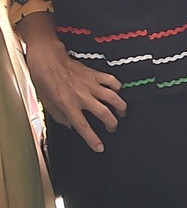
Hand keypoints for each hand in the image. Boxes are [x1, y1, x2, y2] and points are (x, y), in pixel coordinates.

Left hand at [21, 21, 123, 152]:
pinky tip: (116, 92)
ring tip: (121, 112)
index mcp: (68, 105)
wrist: (48, 60)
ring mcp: (91, 85)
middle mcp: (82, 96)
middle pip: (104, 114)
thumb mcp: (47, 103)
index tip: (99, 147)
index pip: (82, 126)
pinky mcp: (95, 75)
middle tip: (112, 127)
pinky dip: (117, 88)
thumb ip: (59, 116)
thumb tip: (70, 125)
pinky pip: (112, 82)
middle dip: (112, 124)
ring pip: (113, 98)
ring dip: (120, 108)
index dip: (92, 139)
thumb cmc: (45, 80)